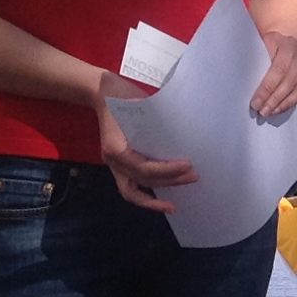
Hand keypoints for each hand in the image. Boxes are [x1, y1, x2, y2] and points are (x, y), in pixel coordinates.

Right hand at [91, 70, 199, 213]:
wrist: (103, 93)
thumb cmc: (122, 95)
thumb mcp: (139, 102)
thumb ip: (157, 119)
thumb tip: (186, 130)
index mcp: (115, 147)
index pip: (143, 167)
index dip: (167, 169)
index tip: (188, 164)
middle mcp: (112, 160)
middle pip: (141, 181)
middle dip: (169, 181)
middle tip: (193, 176)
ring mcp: (113, 165)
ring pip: (131, 192)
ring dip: (155, 198)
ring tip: (175, 202)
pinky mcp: (118, 165)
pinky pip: (130, 187)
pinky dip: (145, 196)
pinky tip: (162, 198)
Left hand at [250, 32, 296, 117]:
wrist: (277, 43)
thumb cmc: (263, 46)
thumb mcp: (258, 46)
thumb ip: (253, 58)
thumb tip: (239, 79)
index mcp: (286, 43)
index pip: (279, 68)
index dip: (267, 88)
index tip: (255, 102)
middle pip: (288, 80)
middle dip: (273, 99)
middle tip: (260, 110)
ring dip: (281, 104)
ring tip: (267, 112)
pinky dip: (289, 103)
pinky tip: (277, 109)